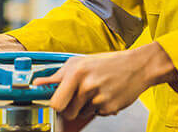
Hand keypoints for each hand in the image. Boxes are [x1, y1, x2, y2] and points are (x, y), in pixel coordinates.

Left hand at [33, 43, 177, 120]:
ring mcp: (98, 98)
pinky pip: (96, 114)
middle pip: (66, 112)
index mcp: (76, 72)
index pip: (55, 101)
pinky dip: (99, 108)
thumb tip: (38, 83)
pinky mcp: (109, 108)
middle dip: (69, 110)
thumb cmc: (109, 63)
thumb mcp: (81, 62)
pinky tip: (107, 94)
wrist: (139, 66)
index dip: (55, 104)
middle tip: (78, 99)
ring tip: (96, 92)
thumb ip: (58, 74)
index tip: (57, 103)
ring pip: (81, 114)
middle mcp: (86, 85)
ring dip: (85, 108)